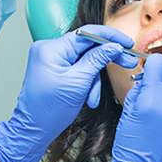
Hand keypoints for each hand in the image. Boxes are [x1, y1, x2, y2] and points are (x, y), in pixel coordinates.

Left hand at [0, 25, 138, 161]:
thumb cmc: (49, 110)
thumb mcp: (78, 83)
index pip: (86, 33)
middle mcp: (48, 49)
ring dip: (93, 79)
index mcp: (51, 49)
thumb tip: (113, 46)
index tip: (127, 43)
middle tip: (127, 62)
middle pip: (86, 46)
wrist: (33, 128)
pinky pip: (77, 68)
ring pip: (84, 60)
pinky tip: (86, 97)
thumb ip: (97, 60)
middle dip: (105, 59)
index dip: (110, 37)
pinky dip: (85, 82)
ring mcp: (50, 59)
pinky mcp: (53, 68)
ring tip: (92, 98)